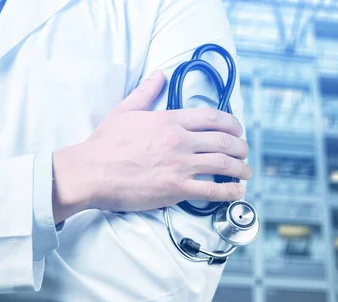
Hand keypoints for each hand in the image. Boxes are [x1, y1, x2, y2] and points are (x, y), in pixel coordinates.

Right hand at [52, 70, 250, 223]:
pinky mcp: (176, 189)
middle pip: (224, 141)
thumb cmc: (105, 143)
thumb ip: (146, 92)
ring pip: (223, 165)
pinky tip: (237, 192)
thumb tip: (158, 75)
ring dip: (240, 169)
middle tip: (244, 152)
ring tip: (246, 172)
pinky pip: (211, 190)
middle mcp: (180, 141)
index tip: (238, 130)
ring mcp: (180, 166)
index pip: (212, 117)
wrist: (90, 172)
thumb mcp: (125, 110)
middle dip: (241, 147)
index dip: (231, 123)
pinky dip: (229, 191)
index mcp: (170, 120)